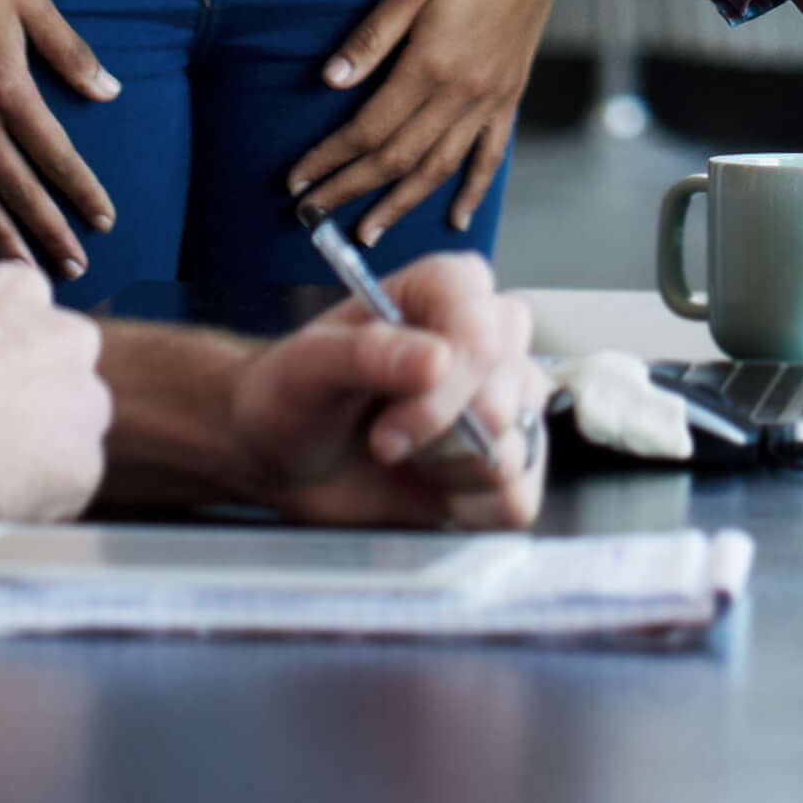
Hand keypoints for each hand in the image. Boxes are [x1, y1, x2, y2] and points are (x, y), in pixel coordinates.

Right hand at [0, 0, 120, 280]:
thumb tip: (109, 92)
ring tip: (22, 269)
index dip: (81, 190)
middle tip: (73, 268)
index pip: (54, 153)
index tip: (104, 220)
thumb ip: (70, 52)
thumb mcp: (31, 1)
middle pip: (14, 186)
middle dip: (47, 230)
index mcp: (6, 85)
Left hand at [214, 252, 545, 531]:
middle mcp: (485, 340)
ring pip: (520, 446)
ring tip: (406, 462)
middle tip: (381, 443)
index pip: (487, 325)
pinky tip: (432, 494)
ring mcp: (499, 404)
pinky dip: (475, 510)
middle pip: (510, 388)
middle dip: (443, 433)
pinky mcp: (499, 465)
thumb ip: (367, 352)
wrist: (282, 458)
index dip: (451, 381)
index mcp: (444, 291)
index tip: (388, 426)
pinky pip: (520, 499)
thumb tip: (439, 359)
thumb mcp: (307, 366)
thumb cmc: (291, 394)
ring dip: (453, 472)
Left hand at [288, 0, 579, 240]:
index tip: (298, 180)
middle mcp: (462, 93)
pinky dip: (472, 191)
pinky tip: (455, 217)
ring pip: (439, 167)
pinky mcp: (509, 96)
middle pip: (398, 158)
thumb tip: (329, 80)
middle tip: (315, 215)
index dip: (330, 158)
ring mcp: (489, 99)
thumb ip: (372, 36)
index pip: (369, 128)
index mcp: (431, 64)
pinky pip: (490, 155)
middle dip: (352, 190)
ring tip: (369, 231)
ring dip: (401, 204)